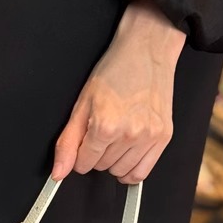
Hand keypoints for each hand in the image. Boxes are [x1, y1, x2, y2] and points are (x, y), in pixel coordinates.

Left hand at [51, 0, 185, 184]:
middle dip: (97, 154)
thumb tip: (58, 173)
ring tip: (117, 135)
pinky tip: (126, 155)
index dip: (80, 154)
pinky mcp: (163, 137)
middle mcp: (129, 135)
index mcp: (105, 126)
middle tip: (103, 129)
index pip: (83, 165)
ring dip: (114, 161)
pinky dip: (130, 170)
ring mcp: (148, 137)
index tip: (85, 139)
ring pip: (120, 172)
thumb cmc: (115, 71)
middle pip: (101, 168)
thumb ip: (67, 142)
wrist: (147, 49)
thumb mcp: (82, 104)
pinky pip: (141, 173)